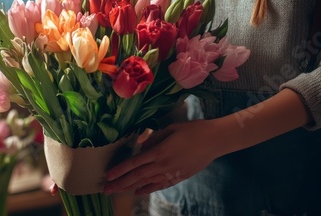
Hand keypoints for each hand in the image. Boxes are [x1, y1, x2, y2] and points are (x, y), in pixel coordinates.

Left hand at [104, 119, 222, 194]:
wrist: (214, 140)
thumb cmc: (192, 130)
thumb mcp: (170, 128)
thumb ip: (153, 139)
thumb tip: (142, 148)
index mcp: (159, 151)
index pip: (134, 163)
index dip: (120, 170)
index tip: (108, 175)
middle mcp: (163, 165)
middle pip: (137, 176)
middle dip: (120, 183)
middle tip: (106, 189)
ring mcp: (171, 173)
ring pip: (146, 183)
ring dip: (130, 188)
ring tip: (117, 192)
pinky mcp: (178, 177)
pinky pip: (159, 185)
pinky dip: (147, 189)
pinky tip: (138, 192)